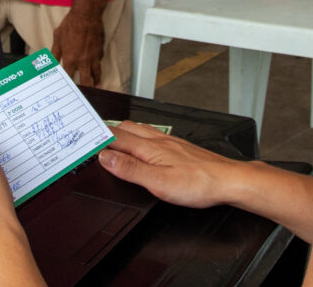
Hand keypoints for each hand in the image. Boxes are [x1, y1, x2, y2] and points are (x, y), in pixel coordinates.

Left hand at [51, 9, 103, 86]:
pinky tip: (95, 66)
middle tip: (85, 95)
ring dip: (95, 81)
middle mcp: (83, 61)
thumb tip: (50, 64)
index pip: (69, 78)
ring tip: (95, 85)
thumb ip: (55, 54)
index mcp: (71, 59)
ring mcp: (94, 56)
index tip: (67, 92)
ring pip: (97, 74)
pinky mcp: (100, 50)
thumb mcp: (58, 39)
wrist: (87, 15)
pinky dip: (97, 65)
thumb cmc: (70, 25)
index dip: (68, 87)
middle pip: (87, 81)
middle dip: (86, 90)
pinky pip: (99, 62)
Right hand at [98, 121, 245, 208]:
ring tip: (112, 134)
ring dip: (123, 131)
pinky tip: (144, 143)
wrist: (229, 180)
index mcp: (150, 148)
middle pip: (126, 128)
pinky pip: (152, 135)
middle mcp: (159, 140)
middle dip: (107, 130)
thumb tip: (106, 157)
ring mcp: (170, 142)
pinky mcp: (180, 147)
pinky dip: (139, 136)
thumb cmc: (200, 183)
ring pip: (140, 129)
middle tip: (93, 134)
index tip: (82, 138)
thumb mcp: (159, 182)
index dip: (98, 138)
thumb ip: (130, 169)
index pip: (116, 138)